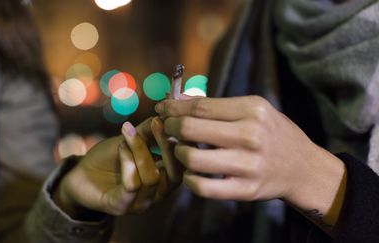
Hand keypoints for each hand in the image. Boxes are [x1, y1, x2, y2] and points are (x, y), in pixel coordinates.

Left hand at [56, 117, 180, 216]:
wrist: (79, 174)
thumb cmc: (108, 158)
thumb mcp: (131, 140)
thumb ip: (149, 131)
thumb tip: (167, 114)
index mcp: (165, 179)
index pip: (183, 164)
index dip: (180, 142)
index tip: (170, 119)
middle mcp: (157, 195)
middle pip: (174, 174)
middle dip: (166, 146)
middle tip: (155, 123)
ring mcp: (140, 204)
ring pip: (151, 177)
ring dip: (139, 150)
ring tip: (126, 135)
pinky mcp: (120, 207)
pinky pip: (132, 185)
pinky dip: (127, 161)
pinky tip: (120, 147)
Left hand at [155, 95, 344, 226]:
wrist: (303, 167)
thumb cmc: (273, 133)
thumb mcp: (254, 110)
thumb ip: (217, 106)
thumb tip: (179, 101)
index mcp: (252, 110)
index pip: (200, 106)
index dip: (174, 107)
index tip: (161, 108)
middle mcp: (250, 136)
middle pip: (191, 129)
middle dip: (170, 127)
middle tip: (167, 128)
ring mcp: (248, 165)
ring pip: (193, 159)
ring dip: (178, 153)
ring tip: (181, 150)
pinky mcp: (246, 189)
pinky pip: (204, 187)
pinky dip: (189, 180)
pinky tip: (190, 173)